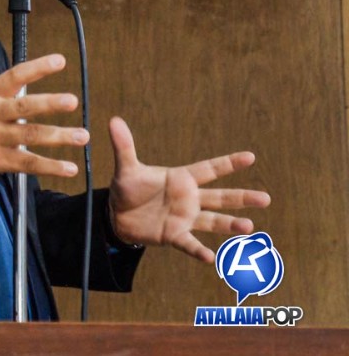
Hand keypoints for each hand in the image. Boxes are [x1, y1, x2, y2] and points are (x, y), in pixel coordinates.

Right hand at [0, 54, 88, 179]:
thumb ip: (1, 94)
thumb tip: (28, 85)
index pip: (14, 77)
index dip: (37, 68)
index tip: (59, 61)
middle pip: (25, 107)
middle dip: (50, 103)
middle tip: (73, 101)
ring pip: (30, 136)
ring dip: (59, 136)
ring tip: (82, 136)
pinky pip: (27, 163)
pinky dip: (50, 167)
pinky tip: (68, 167)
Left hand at [107, 116, 270, 262]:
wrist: (117, 215)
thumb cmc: (128, 188)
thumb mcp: (125, 167)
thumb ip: (124, 146)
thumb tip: (114, 121)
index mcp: (181, 179)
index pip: (209, 169)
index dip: (228, 163)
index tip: (250, 157)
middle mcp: (189, 199)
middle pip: (220, 197)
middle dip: (242, 198)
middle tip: (265, 199)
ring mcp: (184, 218)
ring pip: (212, 220)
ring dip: (229, 224)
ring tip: (248, 227)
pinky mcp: (174, 235)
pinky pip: (189, 243)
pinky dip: (199, 251)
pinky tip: (211, 258)